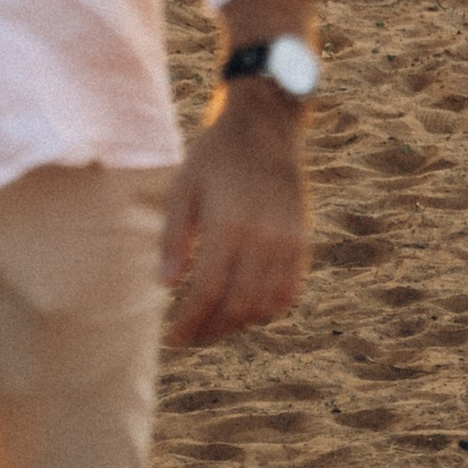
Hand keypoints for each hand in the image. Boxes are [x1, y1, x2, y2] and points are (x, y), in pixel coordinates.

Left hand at [159, 85, 308, 348]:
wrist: (266, 128)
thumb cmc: (215, 156)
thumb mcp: (183, 187)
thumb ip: (174, 237)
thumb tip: (165, 285)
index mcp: (228, 225)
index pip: (208, 292)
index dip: (189, 322)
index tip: (172, 339)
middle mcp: (263, 239)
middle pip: (238, 307)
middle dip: (211, 330)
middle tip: (189, 337)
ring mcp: (287, 242)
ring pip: (266, 306)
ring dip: (238, 324)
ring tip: (212, 325)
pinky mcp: (302, 242)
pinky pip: (290, 292)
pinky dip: (268, 310)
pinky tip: (245, 310)